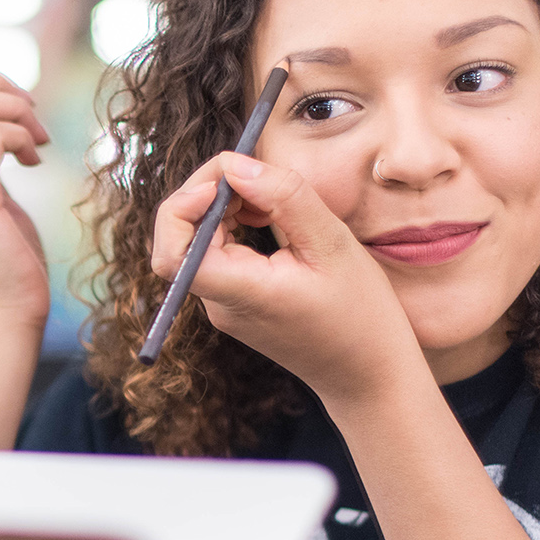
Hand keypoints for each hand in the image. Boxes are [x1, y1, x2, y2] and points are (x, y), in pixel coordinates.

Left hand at [150, 152, 417, 402]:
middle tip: (255, 174)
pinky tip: (268, 218)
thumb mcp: (332, 243)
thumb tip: (235, 164)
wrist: (369, 375)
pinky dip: (234, 224)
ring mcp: (224, 305)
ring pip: (196, 240)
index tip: (225, 179)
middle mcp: (220, 303)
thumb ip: (283, 198)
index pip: (171, 253)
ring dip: (223, 206)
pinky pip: (216, 252)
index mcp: (240, 294)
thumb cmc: (361, 315)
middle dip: (208, 193)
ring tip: (270, 199)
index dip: (183, 206)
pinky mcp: (234, 302)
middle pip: (180, 237)